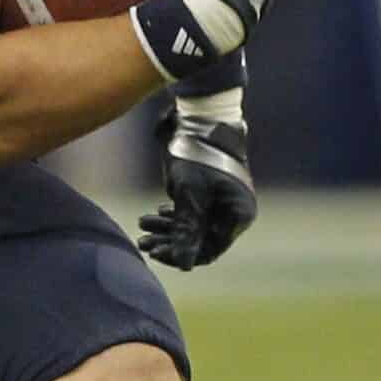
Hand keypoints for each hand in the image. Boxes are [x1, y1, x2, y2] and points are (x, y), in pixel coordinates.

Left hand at [138, 99, 256, 270]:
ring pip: (194, 225)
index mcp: (238, 215)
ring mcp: (223, 200)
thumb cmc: (198, 153)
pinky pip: (193, 211)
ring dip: (168, 228)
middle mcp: (235, 211)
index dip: (181, 256)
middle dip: (170, 241)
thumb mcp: (189, 196)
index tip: (155, 253)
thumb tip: (184, 265)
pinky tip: (156, 212)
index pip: (209, 250)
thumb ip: (187, 232)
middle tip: (142, 242)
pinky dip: (174, 214)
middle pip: (200, 239)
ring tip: (142, 224)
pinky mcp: (211, 190)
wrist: (200, 114)